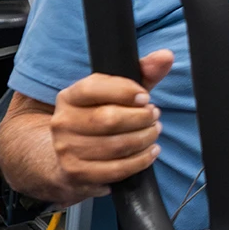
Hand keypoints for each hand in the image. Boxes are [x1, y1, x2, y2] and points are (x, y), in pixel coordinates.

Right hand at [42, 50, 174, 205]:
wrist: (72, 155)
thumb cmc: (101, 117)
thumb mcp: (119, 93)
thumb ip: (143, 73)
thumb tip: (165, 56)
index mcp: (69, 96)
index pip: (93, 88)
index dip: (124, 91)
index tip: (146, 97)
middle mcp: (62, 122)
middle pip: (108, 119)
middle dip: (141, 118)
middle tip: (155, 116)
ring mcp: (67, 149)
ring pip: (115, 146)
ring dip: (144, 139)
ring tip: (154, 133)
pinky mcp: (77, 173)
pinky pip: (115, 170)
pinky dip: (140, 161)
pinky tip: (150, 152)